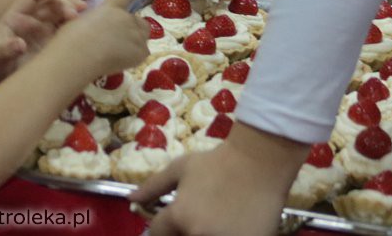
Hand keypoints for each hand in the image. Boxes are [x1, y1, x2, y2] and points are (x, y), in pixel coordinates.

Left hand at [0, 0, 83, 91]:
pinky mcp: (53, 46)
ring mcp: (45, 33)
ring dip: (74, 14)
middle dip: (64, 4)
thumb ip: (3, 49)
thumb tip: (20, 44)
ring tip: (85, 18)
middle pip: (52, 5)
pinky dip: (77, 31)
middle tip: (74, 13)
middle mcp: (33, 20)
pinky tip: (88, 33)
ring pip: (63, 17)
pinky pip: (67, 34)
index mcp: (16, 16)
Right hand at [57, 0, 150, 75]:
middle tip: (114, 35)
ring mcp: (135, 35)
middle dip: (129, 23)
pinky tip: (120, 58)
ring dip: (133, 37)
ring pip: (143, 32)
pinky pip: (143, 50)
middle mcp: (126, 17)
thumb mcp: (79, 18)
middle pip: (137, 17)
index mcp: (111, 6)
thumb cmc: (69, 40)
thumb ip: (96, 14)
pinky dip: (135, 53)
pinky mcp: (140, 52)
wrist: (75, 61)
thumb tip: (103, 15)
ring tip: (117, 48)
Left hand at [130, 123, 307, 235]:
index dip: (162, 229)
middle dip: (182, 233)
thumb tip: (131, 201)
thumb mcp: (180, 168)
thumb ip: (153, 187)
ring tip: (214, 222)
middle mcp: (197, 234)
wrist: (259, 162)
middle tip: (197, 218)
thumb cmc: (216, 162)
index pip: (157, 235)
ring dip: (203, 235)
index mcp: (179, 216)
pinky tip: (231, 227)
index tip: (173, 222)